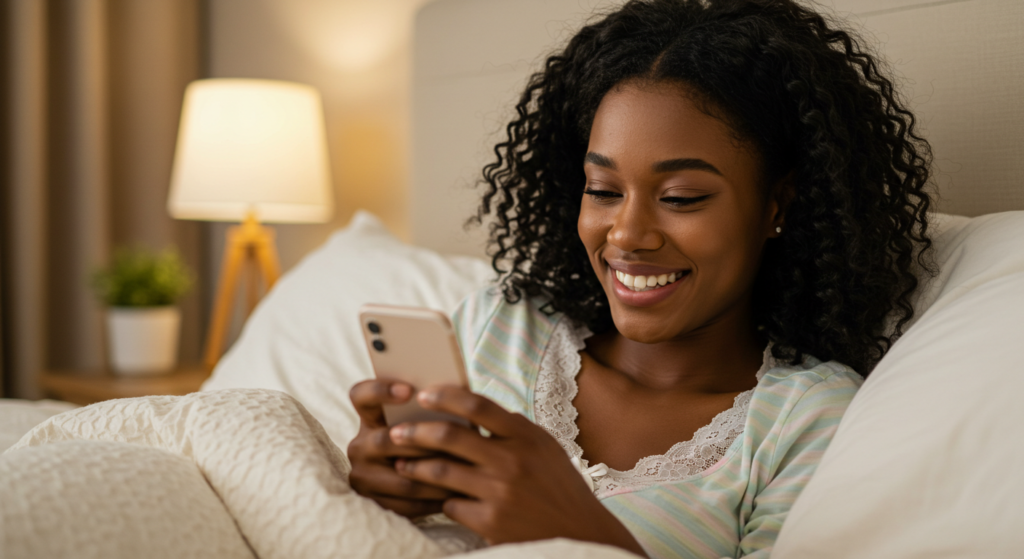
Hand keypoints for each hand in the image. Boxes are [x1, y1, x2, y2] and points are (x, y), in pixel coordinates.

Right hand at [347, 379, 459, 517]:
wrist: (418, 483)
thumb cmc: (430, 440)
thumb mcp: (424, 421)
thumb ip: (432, 409)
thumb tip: (459, 396)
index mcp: (369, 418)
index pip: (361, 395)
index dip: (380, 390)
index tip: (409, 390)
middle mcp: (360, 446)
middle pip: (384, 440)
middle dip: (421, 441)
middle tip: (453, 439)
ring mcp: (364, 477)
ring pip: (402, 478)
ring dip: (435, 474)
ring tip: (465, 468)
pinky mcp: (375, 503)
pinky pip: (408, 504)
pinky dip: (435, 499)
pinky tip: (458, 492)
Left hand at [388, 386, 645, 555]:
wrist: (579, 534)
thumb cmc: (558, 485)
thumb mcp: (544, 447)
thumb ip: (512, 428)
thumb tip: (474, 406)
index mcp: (525, 436)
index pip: (478, 404)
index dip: (446, 396)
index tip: (423, 393)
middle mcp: (512, 461)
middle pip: (451, 436)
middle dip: (416, 433)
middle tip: (396, 433)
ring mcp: (500, 493)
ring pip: (442, 472)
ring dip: (416, 468)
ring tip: (403, 465)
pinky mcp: (491, 522)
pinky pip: (452, 505)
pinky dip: (443, 501)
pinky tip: (436, 499)